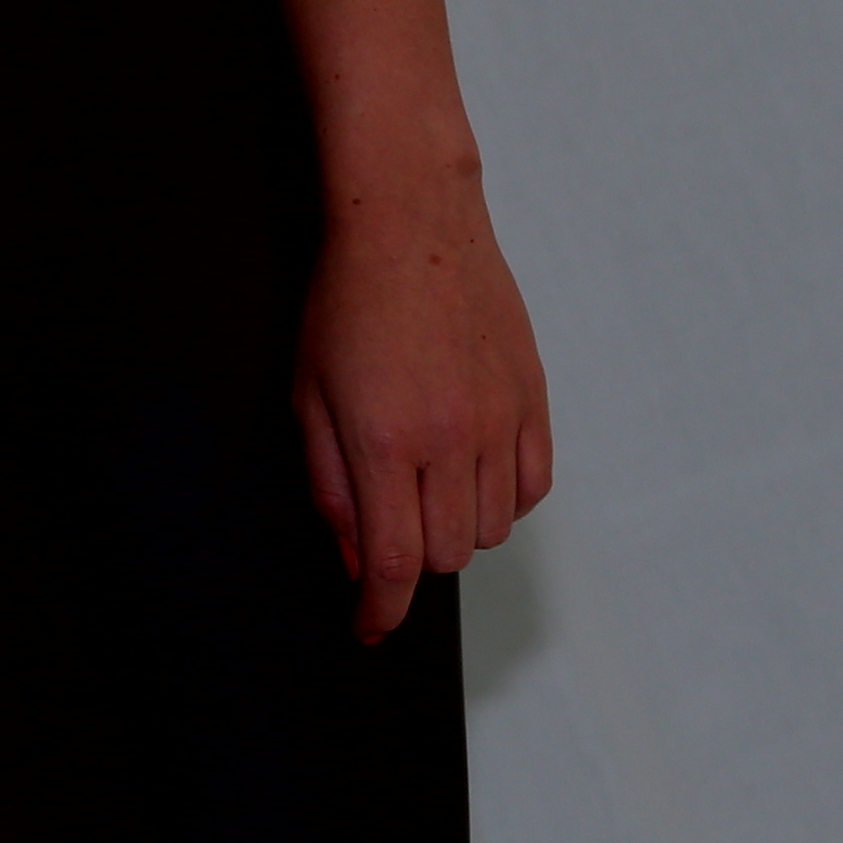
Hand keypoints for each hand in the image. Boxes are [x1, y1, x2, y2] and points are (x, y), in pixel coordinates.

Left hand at [298, 180, 554, 645]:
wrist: (411, 217)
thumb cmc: (347, 298)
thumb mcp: (310, 394)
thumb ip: (331, 485)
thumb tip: (357, 558)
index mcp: (383, 440)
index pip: (395, 564)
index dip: (380, 611)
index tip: (369, 626)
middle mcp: (449, 437)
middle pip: (446, 556)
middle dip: (410, 561)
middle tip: (387, 524)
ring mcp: (498, 417)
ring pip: (490, 530)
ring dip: (455, 528)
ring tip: (425, 482)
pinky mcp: (532, 396)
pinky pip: (531, 487)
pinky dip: (502, 499)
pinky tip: (471, 470)